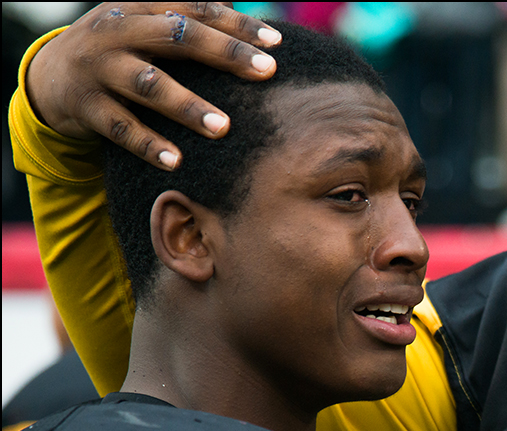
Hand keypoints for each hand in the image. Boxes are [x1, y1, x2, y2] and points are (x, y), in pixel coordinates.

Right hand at [25, 2, 282, 169]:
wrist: (51, 76)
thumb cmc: (123, 51)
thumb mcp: (150, 27)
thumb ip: (194, 22)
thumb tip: (257, 28)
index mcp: (142, 7)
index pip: (196, 8)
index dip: (237, 24)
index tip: (277, 43)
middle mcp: (119, 30)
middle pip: (177, 37)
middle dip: (224, 53)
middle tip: (266, 72)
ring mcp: (99, 68)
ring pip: (149, 85)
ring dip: (188, 106)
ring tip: (223, 128)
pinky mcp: (86, 106)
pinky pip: (121, 128)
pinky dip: (149, 144)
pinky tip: (177, 161)